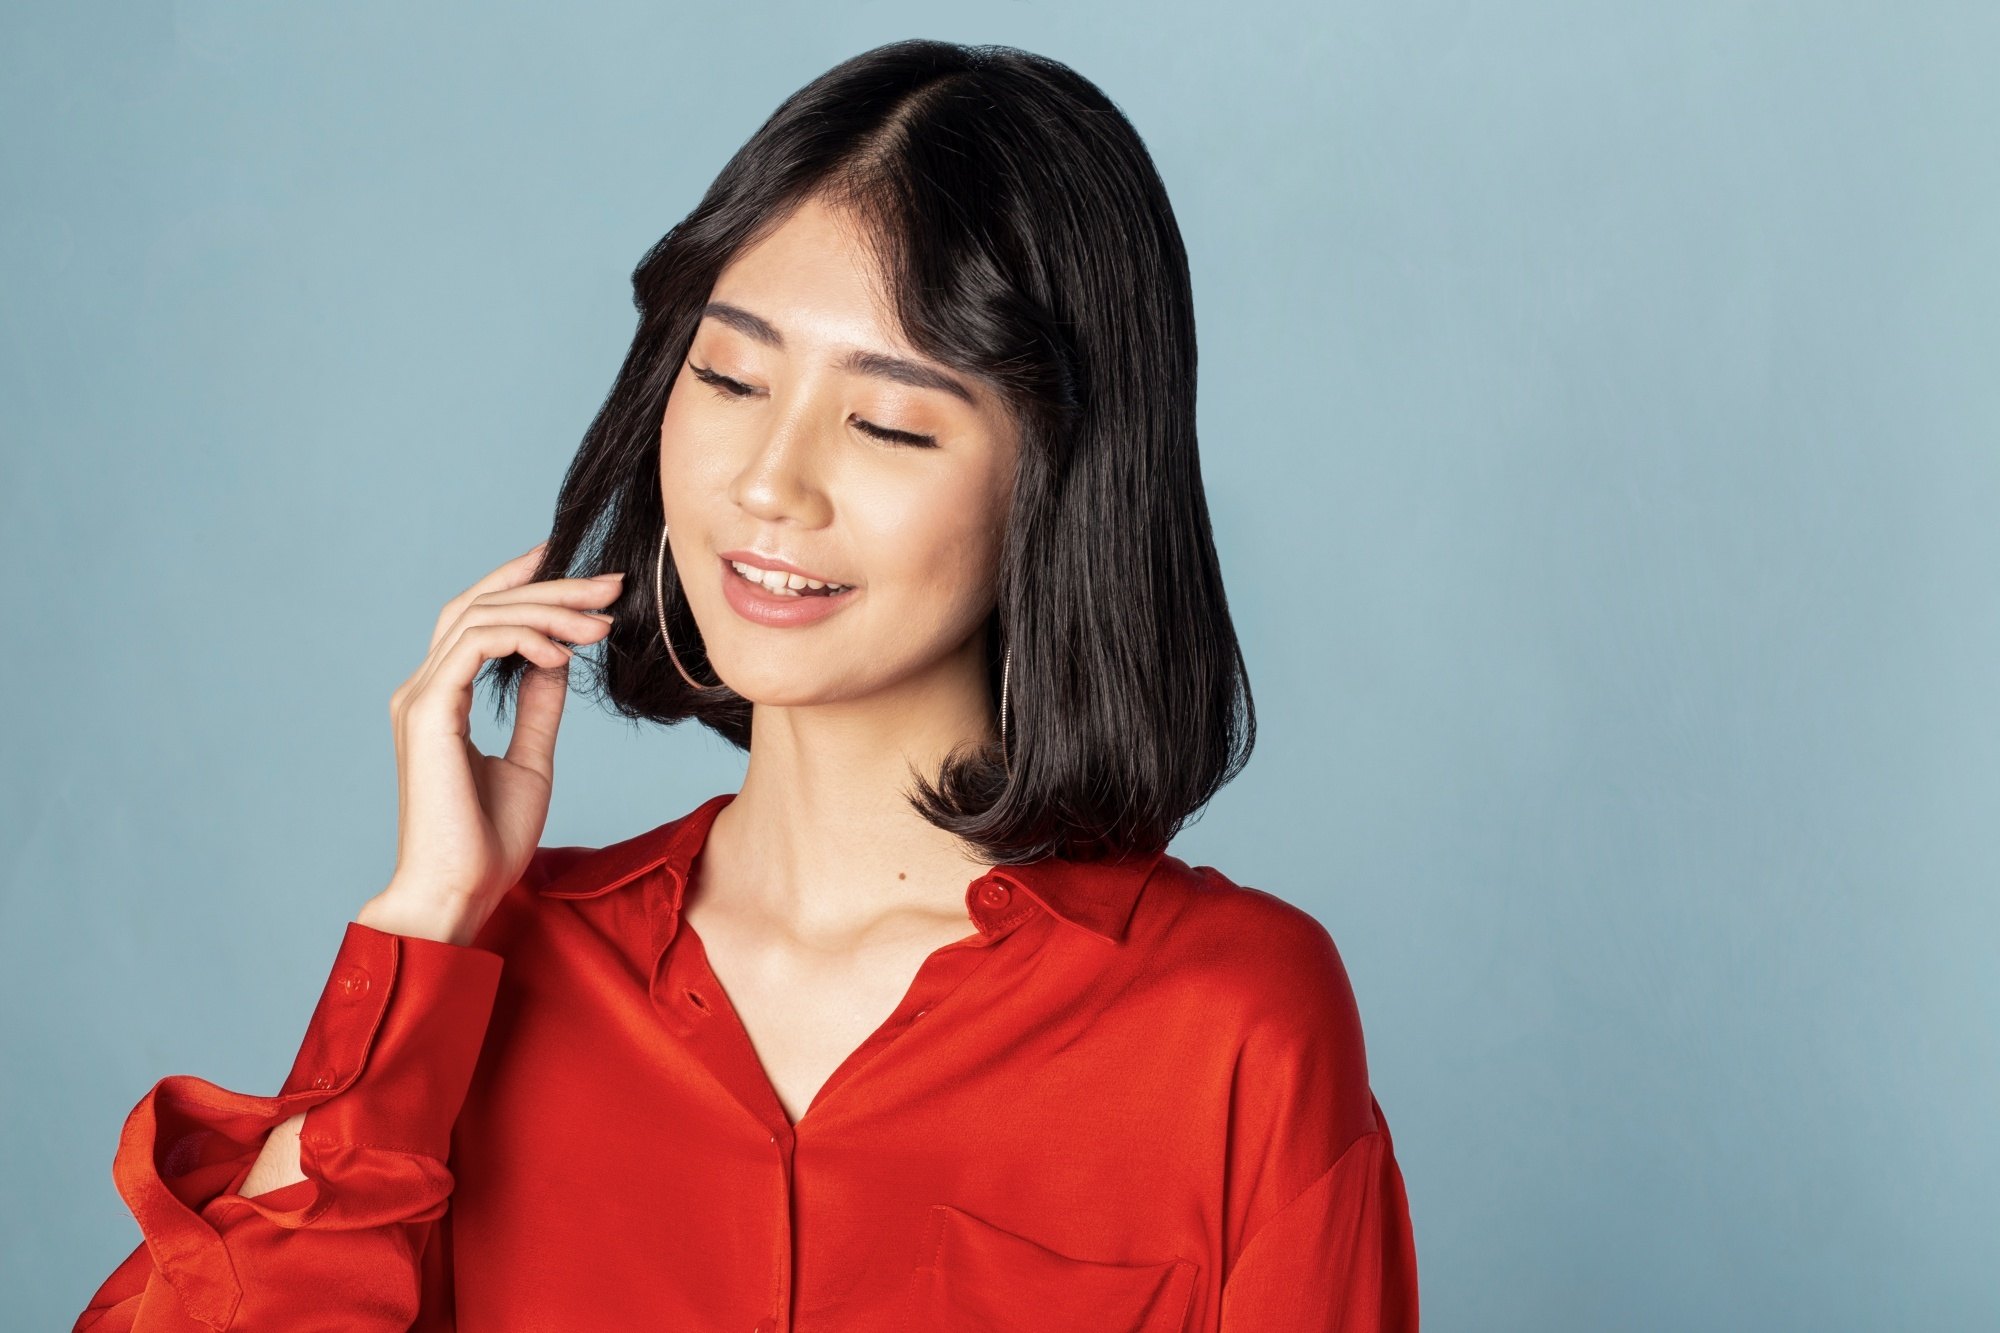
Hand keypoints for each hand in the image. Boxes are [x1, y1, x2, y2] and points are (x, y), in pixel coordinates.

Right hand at [358, 540, 622, 945]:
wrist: (458, 892)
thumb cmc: (487, 843)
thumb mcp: (530, 762)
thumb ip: (537, 707)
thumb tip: (557, 660)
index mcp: (442, 698)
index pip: (478, 618)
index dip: (523, 582)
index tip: (581, 571)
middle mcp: (423, 689)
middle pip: (481, 605)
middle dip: (550, 587)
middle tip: (611, 585)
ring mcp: (420, 698)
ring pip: (481, 616)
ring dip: (547, 611)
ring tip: (601, 624)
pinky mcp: (427, 712)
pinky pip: (474, 646)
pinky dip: (522, 637)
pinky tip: (563, 651)